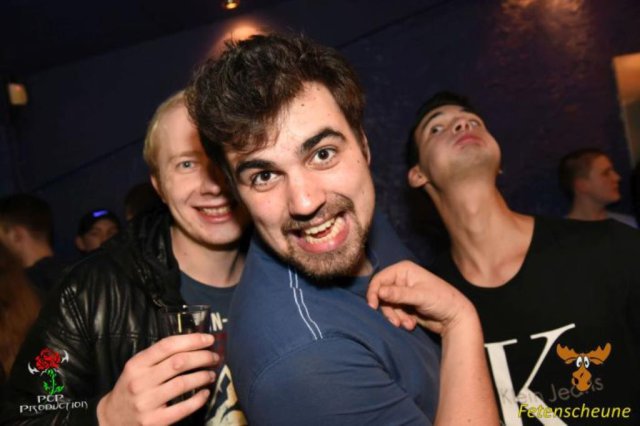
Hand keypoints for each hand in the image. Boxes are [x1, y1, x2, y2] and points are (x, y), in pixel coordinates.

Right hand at [97, 333, 217, 425]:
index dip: (192, 340)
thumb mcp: (138, 367)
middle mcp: (140, 382)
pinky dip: (198, 399)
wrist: (113, 418)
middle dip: (202, 357)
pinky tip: (205, 393)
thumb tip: (193, 343)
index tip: (209, 339)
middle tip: (214, 357)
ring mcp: (147, 403)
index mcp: (137, 364)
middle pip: (178, 363)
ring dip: (202, 376)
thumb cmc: (132, 387)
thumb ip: (159, 356)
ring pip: (182, 383)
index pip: (167, 345)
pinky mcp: (155, 421)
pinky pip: (183, 408)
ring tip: (210, 374)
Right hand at [367, 260, 472, 335]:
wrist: (455, 317)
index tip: (373, 307)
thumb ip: (398, 294)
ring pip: (387, 306)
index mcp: (404, 270)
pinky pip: (394, 313)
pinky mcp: (405, 305)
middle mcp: (401, 280)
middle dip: (389, 310)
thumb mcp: (420, 296)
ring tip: (408, 325)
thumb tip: (379, 291)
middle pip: (381, 295)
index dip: (374, 292)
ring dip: (396, 317)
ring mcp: (403, 293)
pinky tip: (411, 324)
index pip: (380, 279)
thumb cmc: (442, 300)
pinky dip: (400, 320)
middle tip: (396, 322)